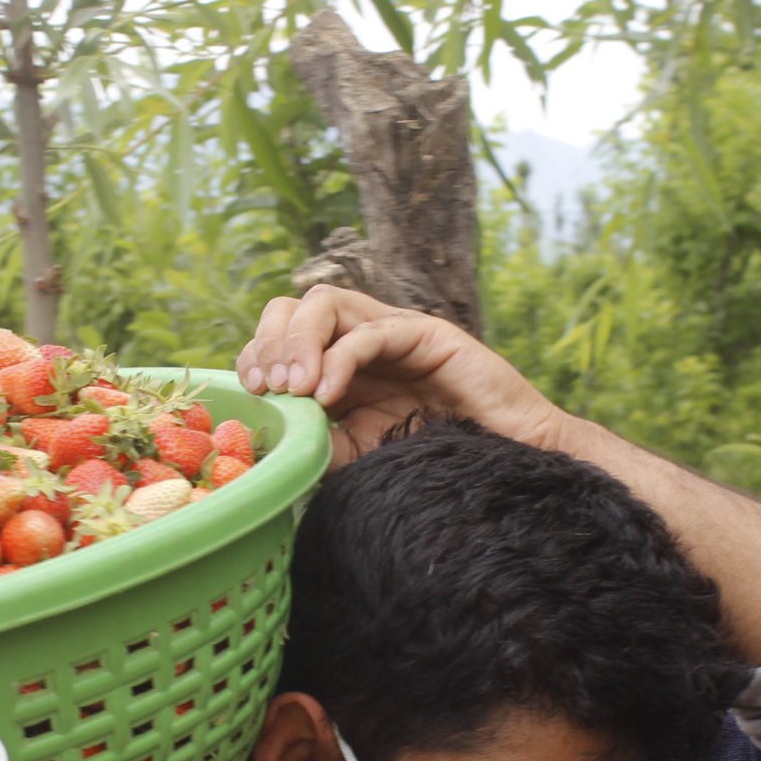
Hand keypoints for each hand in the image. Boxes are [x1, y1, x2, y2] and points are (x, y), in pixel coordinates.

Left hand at [236, 285, 566, 467]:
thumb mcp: (360, 453)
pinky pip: (371, 330)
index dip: (255, 354)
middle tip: (268, 389)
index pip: (280, 332)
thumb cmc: (437, 454)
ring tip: (293, 388)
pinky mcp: (427, 333)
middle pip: (294, 305)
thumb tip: (271, 440)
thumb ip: (319, 443)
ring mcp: (393, 329)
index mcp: (340, 359)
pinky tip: (326, 394)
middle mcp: (361, 335)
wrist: (508, 458)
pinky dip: (339, 358)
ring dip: (297, 342)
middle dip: (269, 343)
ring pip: (325, 302)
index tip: (251, 394)